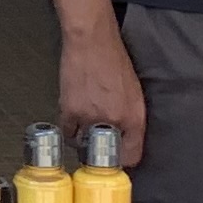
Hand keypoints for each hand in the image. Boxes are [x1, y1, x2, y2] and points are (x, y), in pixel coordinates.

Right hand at [57, 20, 144, 166]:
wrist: (92, 43)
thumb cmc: (113, 62)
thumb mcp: (134, 93)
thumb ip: (131, 118)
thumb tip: (125, 137)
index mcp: (134, 117)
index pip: (132, 156)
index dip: (124, 159)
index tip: (119, 157)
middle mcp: (115, 121)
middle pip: (105, 155)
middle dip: (102, 151)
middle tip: (100, 142)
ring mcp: (91, 118)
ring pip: (84, 145)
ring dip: (84, 139)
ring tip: (86, 126)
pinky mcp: (71, 111)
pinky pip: (68, 132)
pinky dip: (70, 129)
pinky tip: (74, 120)